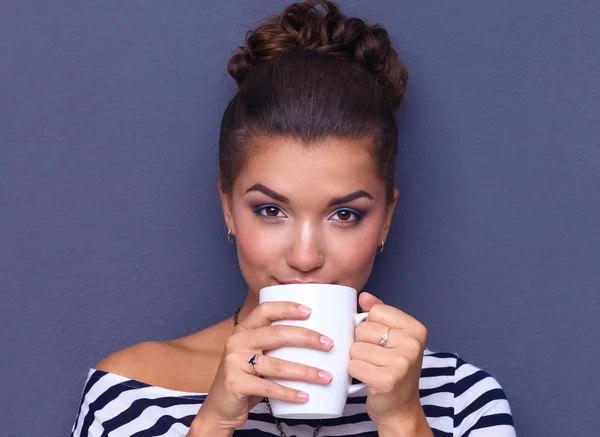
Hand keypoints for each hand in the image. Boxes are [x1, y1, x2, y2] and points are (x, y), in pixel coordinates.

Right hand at [190, 302, 333, 433]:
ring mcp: (235, 362)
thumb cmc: (246, 378)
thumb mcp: (256, 355)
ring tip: (326, 376)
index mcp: (244, 329)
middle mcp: (238, 342)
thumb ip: (275, 345)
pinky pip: (268, 388)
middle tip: (328, 344)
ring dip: (305, 371)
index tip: (310, 311)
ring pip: (276, 364)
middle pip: (277, 334)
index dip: (288, 308)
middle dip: (307, 338)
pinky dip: (289, 393)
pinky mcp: (236, 383)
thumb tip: (316, 339)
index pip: (265, 310)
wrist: (220, 407)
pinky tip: (305, 396)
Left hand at [349, 292, 427, 429]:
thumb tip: (364, 296)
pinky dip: (354, 373)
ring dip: (357, 360)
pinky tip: (368, 379)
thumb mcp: (393, 338)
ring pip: (355, 347)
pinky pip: (353, 365)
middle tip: (376, 359)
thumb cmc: (394, 370)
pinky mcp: (386, 380)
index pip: (375, 312)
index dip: (369, 326)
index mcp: (416, 329)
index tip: (381, 342)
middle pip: (362, 329)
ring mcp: (401, 363)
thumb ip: (379, 314)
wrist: (400, 408)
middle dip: (361, 344)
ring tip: (372, 368)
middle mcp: (412, 344)